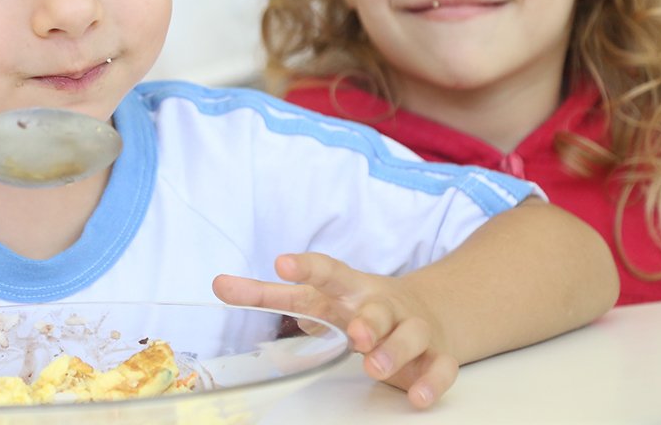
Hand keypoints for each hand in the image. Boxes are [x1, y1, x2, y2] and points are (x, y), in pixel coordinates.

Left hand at [213, 253, 456, 408]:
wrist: (426, 311)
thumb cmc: (357, 306)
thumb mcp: (315, 298)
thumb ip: (267, 295)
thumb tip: (220, 285)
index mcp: (350, 288)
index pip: (328, 271)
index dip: (306, 267)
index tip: (281, 264)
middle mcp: (384, 304)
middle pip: (378, 308)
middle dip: (367, 321)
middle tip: (354, 333)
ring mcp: (413, 328)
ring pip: (410, 335)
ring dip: (394, 351)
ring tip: (374, 366)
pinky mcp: (436, 355)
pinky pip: (440, 368)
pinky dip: (431, 382)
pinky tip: (417, 396)